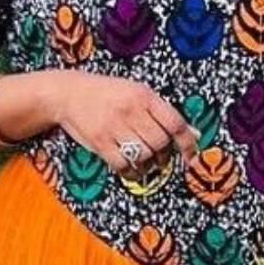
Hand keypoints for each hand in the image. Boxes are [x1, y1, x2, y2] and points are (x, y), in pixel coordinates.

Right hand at [54, 72, 200, 178]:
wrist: (68, 93)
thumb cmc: (106, 94)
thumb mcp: (136, 93)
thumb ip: (163, 113)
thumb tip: (195, 135)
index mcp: (144, 95)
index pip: (175, 123)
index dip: (187, 143)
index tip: (190, 157)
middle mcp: (131, 109)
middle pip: (160, 143)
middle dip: (162, 154)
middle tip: (157, 155)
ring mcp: (114, 125)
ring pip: (144, 155)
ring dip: (147, 163)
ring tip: (141, 159)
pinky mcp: (99, 141)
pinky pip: (123, 165)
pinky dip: (130, 171)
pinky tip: (129, 167)